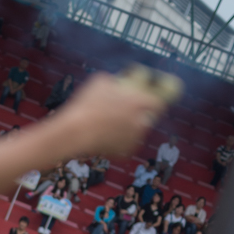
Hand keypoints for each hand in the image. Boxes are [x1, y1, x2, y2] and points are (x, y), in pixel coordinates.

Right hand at [50, 70, 173, 158]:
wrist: (75, 132)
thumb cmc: (86, 105)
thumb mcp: (100, 81)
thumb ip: (115, 82)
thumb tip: (116, 84)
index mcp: (139, 103)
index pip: (159, 103)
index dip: (155, 101)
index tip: (150, 99)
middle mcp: (142, 123)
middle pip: (147, 119)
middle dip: (138, 115)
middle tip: (124, 112)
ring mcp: (134, 140)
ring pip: (135, 132)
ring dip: (127, 128)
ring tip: (108, 124)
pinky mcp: (124, 153)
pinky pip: (125, 145)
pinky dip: (117, 141)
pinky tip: (103, 136)